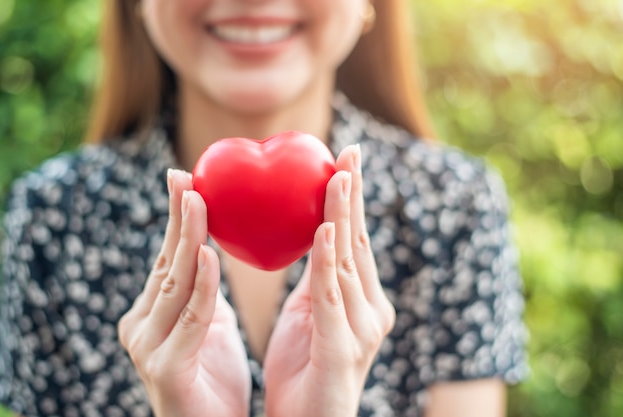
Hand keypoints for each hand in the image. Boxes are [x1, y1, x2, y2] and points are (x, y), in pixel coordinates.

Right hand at [118, 169, 250, 416]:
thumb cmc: (213, 380)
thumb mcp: (209, 326)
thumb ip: (204, 292)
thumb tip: (212, 250)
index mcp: (152, 314)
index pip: (167, 257)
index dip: (176, 218)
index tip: (185, 178)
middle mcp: (141, 326)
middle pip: (166, 262)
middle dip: (177, 217)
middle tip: (186, 176)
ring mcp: (148, 348)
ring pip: (174, 284)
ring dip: (188, 239)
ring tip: (200, 201)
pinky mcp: (166, 370)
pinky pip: (191, 319)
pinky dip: (202, 286)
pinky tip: (210, 254)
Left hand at [262, 145, 395, 416]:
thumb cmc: (304, 372)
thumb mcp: (309, 315)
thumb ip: (316, 279)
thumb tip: (310, 236)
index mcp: (361, 300)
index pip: (355, 240)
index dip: (351, 198)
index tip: (345, 158)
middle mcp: (370, 311)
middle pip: (358, 243)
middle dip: (353, 195)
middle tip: (348, 152)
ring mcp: (361, 333)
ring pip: (348, 264)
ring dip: (342, 218)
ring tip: (335, 178)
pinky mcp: (342, 354)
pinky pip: (330, 300)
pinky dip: (328, 264)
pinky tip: (323, 231)